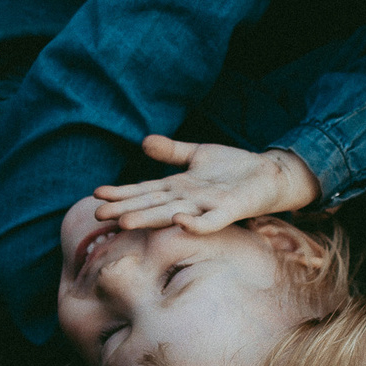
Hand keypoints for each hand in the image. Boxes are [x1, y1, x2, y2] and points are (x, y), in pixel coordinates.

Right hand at [90, 134, 321, 233]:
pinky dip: (196, 223)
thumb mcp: (198, 154)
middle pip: (151, 205)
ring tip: (125, 223)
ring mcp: (207, 206)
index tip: (96, 195)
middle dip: (125, 210)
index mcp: (178, 188)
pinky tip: (179, 221)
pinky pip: (211, 220)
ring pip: (172, 214)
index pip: (144, 190)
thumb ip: (172, 151)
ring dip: (149, 219)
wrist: (270, 175)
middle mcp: (188, 200)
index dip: (121, 193)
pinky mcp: (230, 209)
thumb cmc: (233, 169)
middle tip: (98, 216)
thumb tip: (144, 142)